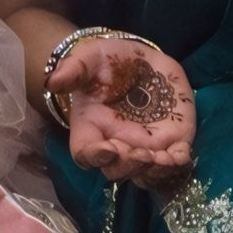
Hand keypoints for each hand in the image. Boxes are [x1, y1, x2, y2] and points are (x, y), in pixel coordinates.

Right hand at [48, 36, 195, 189]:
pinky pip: (173, 164)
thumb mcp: (89, 57)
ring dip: (154, 173)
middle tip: (140, 152)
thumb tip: (52, 82)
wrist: (141, 59)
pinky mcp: (171, 142)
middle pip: (116, 170)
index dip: (94, 156)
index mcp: (91, 127)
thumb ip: (73, 69)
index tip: (107, 149)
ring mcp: (144, 146)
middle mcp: (116, 143)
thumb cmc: (109, 61)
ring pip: (145, 174)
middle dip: (128, 166)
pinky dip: (177, 166)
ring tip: (163, 159)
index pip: (85, 152)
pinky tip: (180, 157)